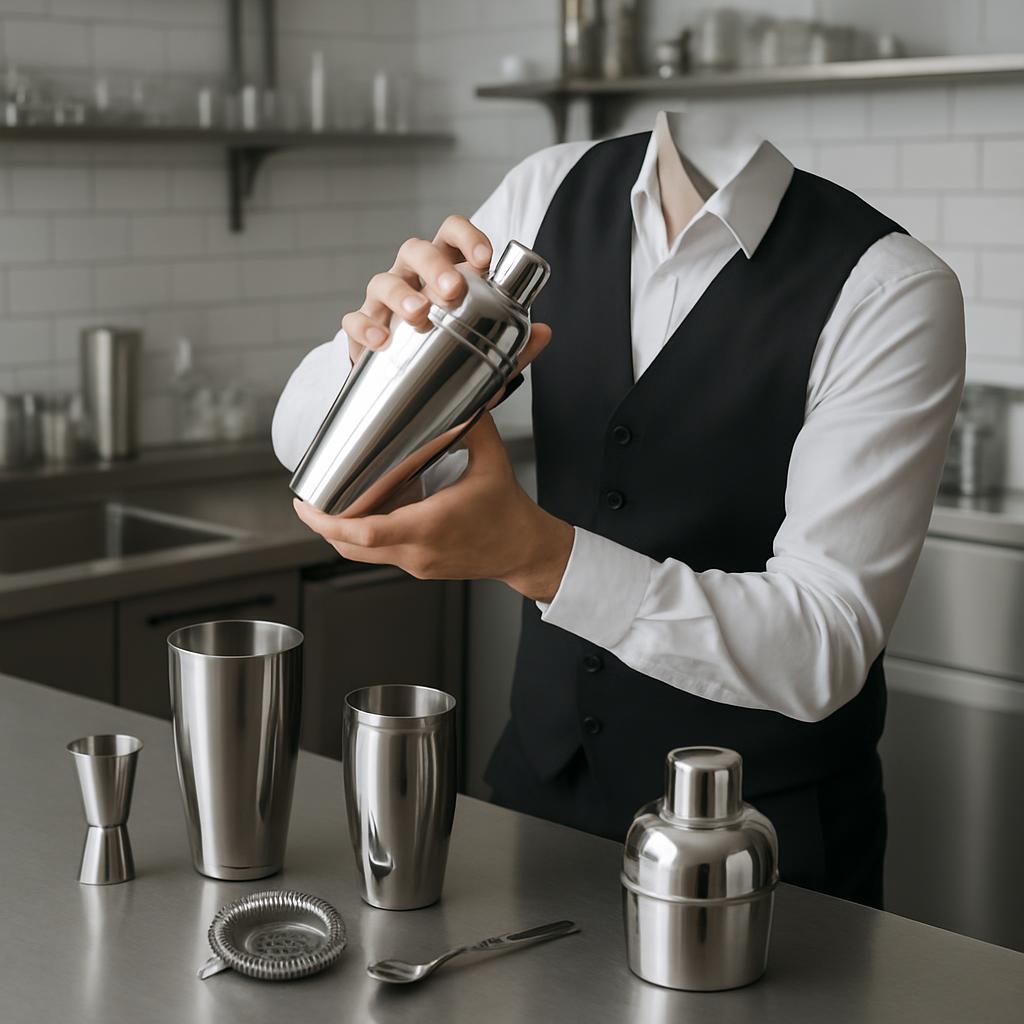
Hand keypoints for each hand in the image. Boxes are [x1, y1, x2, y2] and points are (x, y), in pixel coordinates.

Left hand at [293, 413, 573, 602]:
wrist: (524, 551)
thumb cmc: (508, 509)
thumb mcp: (492, 460)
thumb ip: (471, 423)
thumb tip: (458, 393)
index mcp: (431, 523)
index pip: (365, 532)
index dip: (327, 522)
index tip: (306, 505)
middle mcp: (418, 550)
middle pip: (350, 547)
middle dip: (322, 526)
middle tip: (307, 502)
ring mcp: (416, 563)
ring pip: (361, 554)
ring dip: (341, 532)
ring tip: (330, 505)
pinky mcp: (419, 568)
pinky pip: (380, 554)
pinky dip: (365, 536)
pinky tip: (367, 512)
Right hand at [340, 215, 550, 382]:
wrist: (413, 392)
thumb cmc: (451, 354)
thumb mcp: (487, 351)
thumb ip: (516, 345)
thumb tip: (546, 333)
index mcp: (443, 269)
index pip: (451, 234)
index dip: (467, 237)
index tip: (485, 260)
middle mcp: (411, 277)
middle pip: (416, 250)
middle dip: (435, 266)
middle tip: (453, 290)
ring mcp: (383, 301)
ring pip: (384, 281)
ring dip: (402, 295)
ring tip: (419, 315)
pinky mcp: (363, 328)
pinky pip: (356, 320)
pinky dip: (366, 327)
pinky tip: (381, 342)